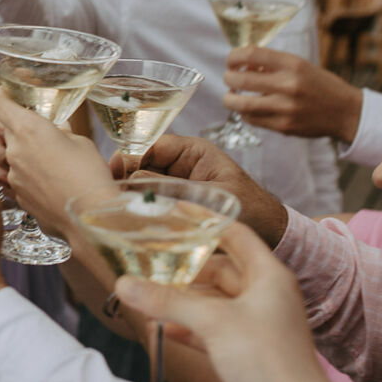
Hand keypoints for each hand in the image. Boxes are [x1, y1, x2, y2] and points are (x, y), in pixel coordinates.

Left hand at [0, 90, 116, 227]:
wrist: (89, 216)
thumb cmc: (90, 175)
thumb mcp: (80, 143)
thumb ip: (62, 133)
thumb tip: (58, 130)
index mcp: (30, 129)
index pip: (0, 104)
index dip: (1, 95)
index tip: (6, 93)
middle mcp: (14, 150)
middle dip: (0, 124)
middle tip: (15, 125)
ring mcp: (11, 175)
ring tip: (13, 150)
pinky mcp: (15, 195)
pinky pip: (0, 178)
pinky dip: (6, 173)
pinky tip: (21, 174)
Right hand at [114, 223, 375, 381]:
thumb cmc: (266, 359)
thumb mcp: (212, 322)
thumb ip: (166, 300)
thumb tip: (123, 284)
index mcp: (268, 275)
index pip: (235, 233)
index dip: (204, 220)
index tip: (173, 211)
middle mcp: (263, 294)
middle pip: (217, 268)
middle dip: (183, 266)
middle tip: (149, 257)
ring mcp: (254, 323)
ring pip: (211, 300)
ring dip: (181, 298)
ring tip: (146, 291)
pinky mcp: (243, 350)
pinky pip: (209, 328)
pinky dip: (186, 326)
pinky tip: (159, 327)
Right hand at [121, 135, 289, 244]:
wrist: (274, 237)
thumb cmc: (253, 210)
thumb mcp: (210, 196)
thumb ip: (172, 187)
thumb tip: (131, 180)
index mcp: (193, 151)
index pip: (151, 145)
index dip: (129, 156)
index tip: (111, 172)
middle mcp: (181, 164)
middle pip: (140, 164)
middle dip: (124, 178)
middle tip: (108, 196)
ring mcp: (176, 185)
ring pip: (141, 185)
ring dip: (130, 197)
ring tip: (114, 210)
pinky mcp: (175, 205)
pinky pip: (150, 203)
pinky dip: (139, 211)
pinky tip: (128, 221)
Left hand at [222, 47, 363, 142]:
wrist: (346, 112)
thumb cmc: (321, 85)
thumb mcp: (301, 66)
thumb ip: (273, 64)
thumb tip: (242, 65)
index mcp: (293, 64)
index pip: (250, 54)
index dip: (234, 56)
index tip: (231, 61)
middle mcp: (289, 85)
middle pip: (240, 79)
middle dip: (228, 78)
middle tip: (230, 78)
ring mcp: (286, 108)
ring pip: (241, 104)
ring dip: (229, 99)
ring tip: (231, 96)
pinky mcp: (284, 126)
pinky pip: (252, 119)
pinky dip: (244, 113)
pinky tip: (248, 109)